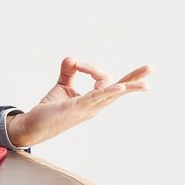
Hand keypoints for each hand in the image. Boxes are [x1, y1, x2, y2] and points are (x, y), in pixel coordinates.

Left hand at [4, 58, 149, 148]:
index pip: (105, 80)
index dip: (93, 67)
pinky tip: (119, 88)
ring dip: (128, 86)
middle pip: (120, 91)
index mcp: (94, 101)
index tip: (77, 64)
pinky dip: (107, 92)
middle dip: (135, 79)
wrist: (33, 126)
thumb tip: (72, 58)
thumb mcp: (62, 86)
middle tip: (151, 68)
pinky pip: (95, 98)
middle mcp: (95, 106)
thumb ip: (68, 72)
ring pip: (112, 95)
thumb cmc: (50, 110)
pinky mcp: (76, 108)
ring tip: (145, 83)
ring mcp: (87, 109)